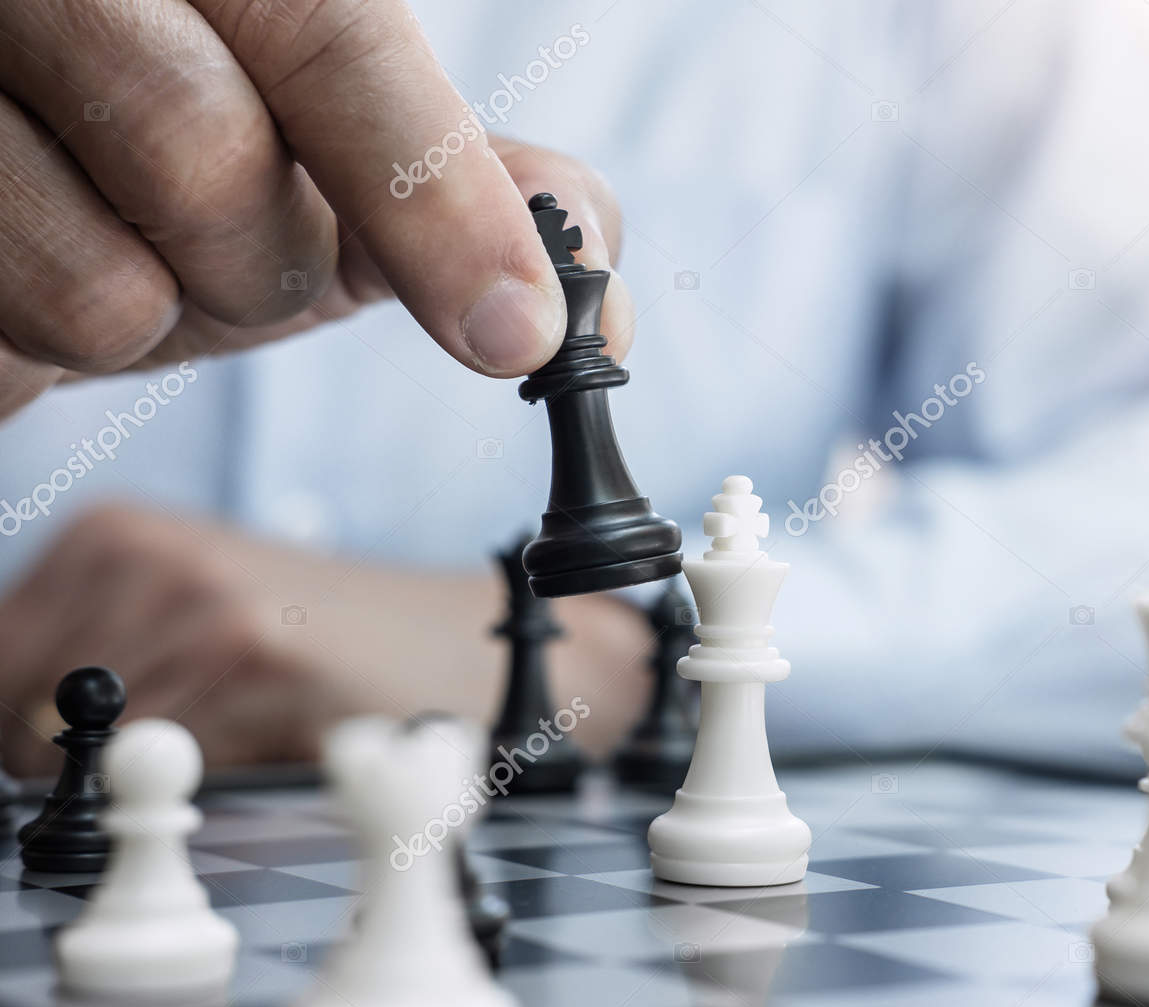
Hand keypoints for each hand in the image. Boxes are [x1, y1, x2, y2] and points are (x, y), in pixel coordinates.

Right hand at [0, 0, 634, 419]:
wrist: (13, 203)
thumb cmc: (184, 166)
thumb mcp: (345, 162)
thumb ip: (478, 192)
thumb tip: (599, 299)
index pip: (333, 35)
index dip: (433, 197)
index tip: (516, 335)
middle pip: (202, 154)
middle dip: (254, 263)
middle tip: (231, 249)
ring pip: (105, 281)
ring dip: (153, 316)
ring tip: (116, 247)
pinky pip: (25, 337)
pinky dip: (51, 340)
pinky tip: (29, 264)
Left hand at [0, 503, 652, 776]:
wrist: (463, 647)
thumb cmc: (326, 651)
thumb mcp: (188, 627)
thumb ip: (87, 671)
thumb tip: (8, 747)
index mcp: (113, 534)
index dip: (11, 726)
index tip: (65, 757)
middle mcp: (141, 552)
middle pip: (14, 708)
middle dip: (71, 765)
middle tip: (186, 749)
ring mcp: (196, 598)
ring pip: (87, 748)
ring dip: (152, 778)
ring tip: (244, 734)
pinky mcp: (253, 654)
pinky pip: (166, 763)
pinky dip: (207, 782)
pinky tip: (271, 739)